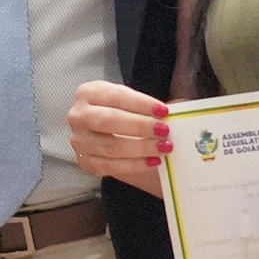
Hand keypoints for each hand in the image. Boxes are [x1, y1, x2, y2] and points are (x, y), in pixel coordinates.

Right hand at [67, 80, 171, 197]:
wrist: (105, 134)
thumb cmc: (122, 113)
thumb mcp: (130, 101)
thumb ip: (149, 105)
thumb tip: (180, 109)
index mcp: (88, 92)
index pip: (116, 96)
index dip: (141, 104)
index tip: (164, 110)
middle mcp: (78, 115)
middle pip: (109, 120)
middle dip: (140, 126)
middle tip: (165, 131)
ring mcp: (79, 140)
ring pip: (110, 146)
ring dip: (141, 148)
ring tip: (164, 147)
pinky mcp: (85, 162)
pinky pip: (110, 166)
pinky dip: (134, 165)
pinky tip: (153, 161)